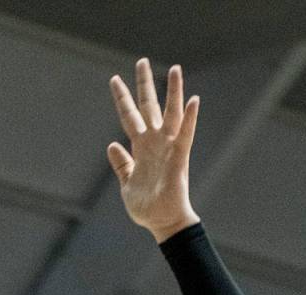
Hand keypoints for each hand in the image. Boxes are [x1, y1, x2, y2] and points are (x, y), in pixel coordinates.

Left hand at [108, 59, 199, 242]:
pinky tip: (194, 101)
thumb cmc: (147, 207)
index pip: (129, 117)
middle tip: (141, 61)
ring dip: (174, 92)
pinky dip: (190, 119)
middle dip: (144, 84)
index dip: (122, 98)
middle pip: (149, 106)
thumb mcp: (127, 185)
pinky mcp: (179, 158)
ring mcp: (168, 148)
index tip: (115, 79)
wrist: (162, 223)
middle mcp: (155, 143)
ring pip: (172, 114)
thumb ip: (122, 165)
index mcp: (140, 148)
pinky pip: (185, 135)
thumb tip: (112, 145)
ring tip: (176, 69)